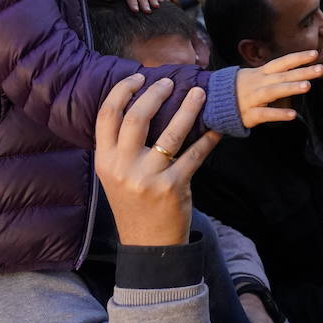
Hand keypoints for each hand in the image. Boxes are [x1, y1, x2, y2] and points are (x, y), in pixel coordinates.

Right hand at [93, 74, 220, 246]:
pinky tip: (216, 127)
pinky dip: (208, 138)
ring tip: (199, 93)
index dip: (123, 91)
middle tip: (170, 83)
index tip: (139, 77)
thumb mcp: (115, 175)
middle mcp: (123, 168)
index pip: (108, 115)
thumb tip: (140, 102)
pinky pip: (195, 155)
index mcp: (105, 161)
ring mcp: (148, 178)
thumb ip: (121, 146)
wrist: (149, 245)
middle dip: (155, 94)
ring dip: (188, 108)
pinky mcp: (173, 187)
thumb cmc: (134, 204)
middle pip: (137, 118)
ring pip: (171, 133)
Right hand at [234, 50, 322, 127]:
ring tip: (308, 86)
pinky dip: (278, 114)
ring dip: (290, 88)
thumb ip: (274, 76)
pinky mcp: (250, 114)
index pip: (282, 62)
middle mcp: (258, 83)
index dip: (298, 58)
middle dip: (302, 72)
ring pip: (273, 91)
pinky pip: (265, 114)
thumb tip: (297, 72)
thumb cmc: (239, 89)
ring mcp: (253, 98)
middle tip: (320, 69)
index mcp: (261, 73)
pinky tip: (292, 115)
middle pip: (282, 76)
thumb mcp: (254, 77)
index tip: (315, 53)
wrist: (213, 103)